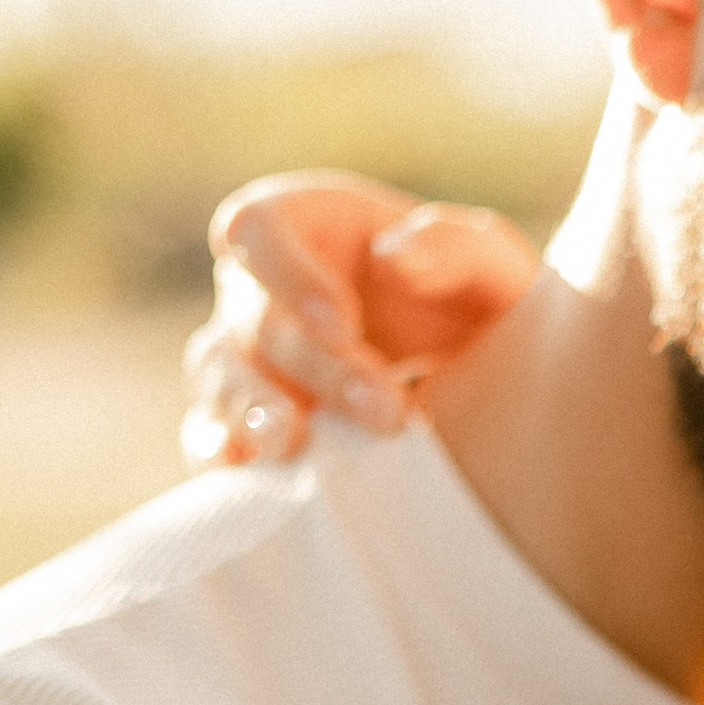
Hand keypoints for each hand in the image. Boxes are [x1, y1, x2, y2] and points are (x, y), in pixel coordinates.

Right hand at [181, 175, 540, 466]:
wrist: (482, 374)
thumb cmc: (475, 301)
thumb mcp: (492, 266)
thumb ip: (456, 248)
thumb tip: (395, 256)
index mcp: (306, 226)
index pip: (258, 228)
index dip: (287, 277)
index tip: (343, 326)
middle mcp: (261, 286)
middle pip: (256, 319)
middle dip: (319, 370)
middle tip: (388, 414)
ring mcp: (246, 353)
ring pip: (218, 374)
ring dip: (254, 412)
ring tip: (294, 446)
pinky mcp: (248, 415)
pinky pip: (211, 432)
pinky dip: (224, 453)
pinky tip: (254, 478)